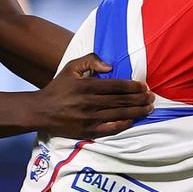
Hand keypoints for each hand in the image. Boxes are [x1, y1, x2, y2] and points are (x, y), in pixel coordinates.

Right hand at [34, 53, 153, 137]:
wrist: (40, 111)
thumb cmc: (58, 88)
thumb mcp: (71, 68)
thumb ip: (90, 60)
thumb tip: (110, 66)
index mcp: (87, 86)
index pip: (117, 86)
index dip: (133, 86)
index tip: (144, 86)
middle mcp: (90, 102)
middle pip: (122, 100)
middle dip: (140, 99)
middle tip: (152, 97)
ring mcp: (89, 118)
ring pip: (120, 114)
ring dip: (137, 111)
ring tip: (149, 108)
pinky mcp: (87, 131)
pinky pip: (110, 129)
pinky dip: (124, 124)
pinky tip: (133, 120)